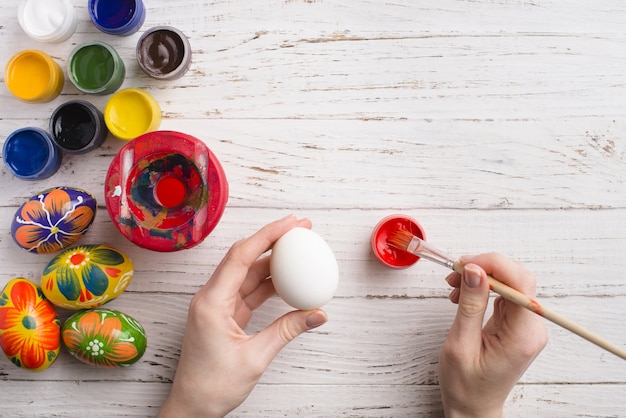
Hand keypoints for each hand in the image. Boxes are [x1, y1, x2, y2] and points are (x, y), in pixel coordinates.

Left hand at [158, 215, 328, 417]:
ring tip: (300, 252)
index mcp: (211, 302)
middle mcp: (211, 298)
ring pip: (248, 273)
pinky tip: (289, 281)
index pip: (241, 256)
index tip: (292, 224)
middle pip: (244, 258)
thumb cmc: (212, 387)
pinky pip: (249, 291)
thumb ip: (287, 331)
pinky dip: (269, 285)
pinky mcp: (225, 315)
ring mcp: (218, 305)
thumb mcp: (255, 358)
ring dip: (273, 263)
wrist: (192, 407)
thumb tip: (317, 313)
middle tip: (301, 230)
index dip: (268, 235)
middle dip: (273, 240)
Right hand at [438, 253, 547, 417]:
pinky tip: (463, 296)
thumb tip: (474, 270)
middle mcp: (531, 329)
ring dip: (480, 279)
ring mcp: (525, 326)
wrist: (473, 407)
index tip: (466, 265)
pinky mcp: (516, 324)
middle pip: (516, 279)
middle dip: (484, 269)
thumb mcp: (460, 344)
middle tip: (455, 275)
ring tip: (455, 289)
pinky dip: (482, 289)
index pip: (520, 283)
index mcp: (522, 336)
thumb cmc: (466, 385)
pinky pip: (503, 294)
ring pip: (508, 283)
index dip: (493, 265)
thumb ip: (470, 305)